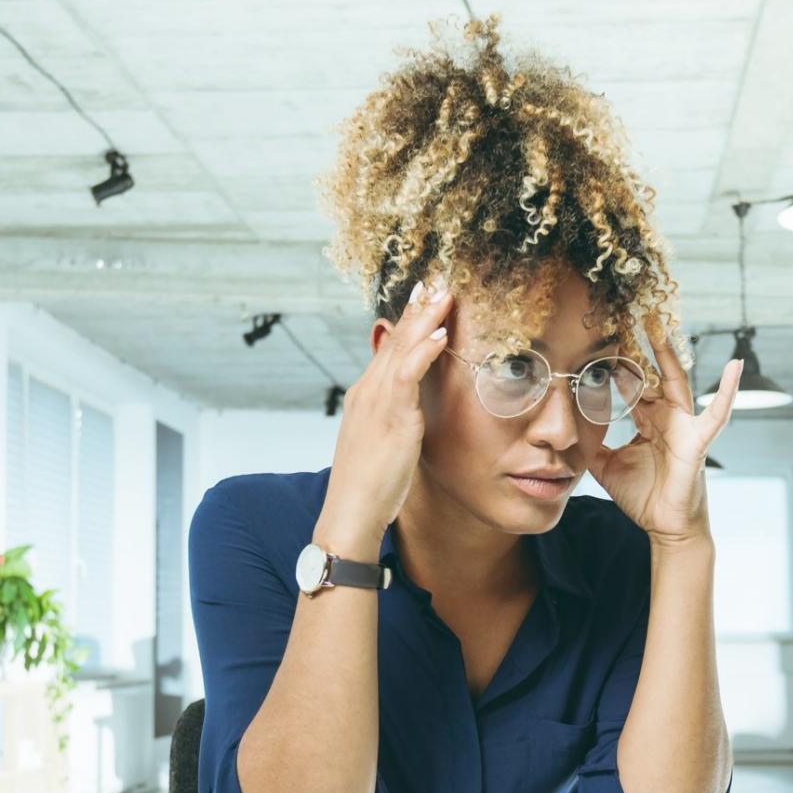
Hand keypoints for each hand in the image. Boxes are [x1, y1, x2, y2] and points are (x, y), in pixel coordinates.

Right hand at [318, 283, 455, 550]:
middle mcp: (368, 391)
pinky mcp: (390, 417)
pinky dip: (423, 351)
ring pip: (401, 349)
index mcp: (366, 396)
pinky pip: (408, 375)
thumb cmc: (369, 486)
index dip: (408, 322)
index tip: (424, 297)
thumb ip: (396, 420)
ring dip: (424, 318)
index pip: (390, 349)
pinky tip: (440, 334)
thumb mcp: (383, 444)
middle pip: (395, 340)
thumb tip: (410, 411)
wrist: (349, 513)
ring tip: (444, 293)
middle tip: (436, 280)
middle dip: (416, 309)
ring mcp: (376, 401)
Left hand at [584, 335, 737, 548]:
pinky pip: (717, 412)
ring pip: (677, 382)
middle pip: (653, 374)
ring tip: (663, 325)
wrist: (665, 527)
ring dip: (671, 354)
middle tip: (629, 316)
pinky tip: (736, 367)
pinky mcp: (698, 440)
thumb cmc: (644, 497)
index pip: (633, 384)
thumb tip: (571, 430)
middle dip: (642, 347)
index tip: (605, 337)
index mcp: (648, 421)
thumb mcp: (606, 466)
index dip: (620, 363)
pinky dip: (728, 390)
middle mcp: (667, 417)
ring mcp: (685, 426)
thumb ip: (592, 445)